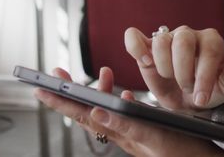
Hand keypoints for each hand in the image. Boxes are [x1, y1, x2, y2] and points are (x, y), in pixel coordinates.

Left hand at [34, 67, 223, 156]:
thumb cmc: (184, 153)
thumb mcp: (153, 138)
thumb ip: (125, 124)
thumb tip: (94, 110)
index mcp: (120, 134)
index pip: (82, 115)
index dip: (60, 102)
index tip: (40, 88)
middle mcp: (122, 133)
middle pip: (87, 111)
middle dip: (70, 92)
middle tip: (56, 73)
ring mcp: (132, 133)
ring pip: (105, 111)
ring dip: (97, 91)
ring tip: (100, 74)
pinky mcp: (145, 131)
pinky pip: (124, 114)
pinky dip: (120, 100)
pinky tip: (125, 94)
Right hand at [125, 26, 223, 109]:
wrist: (186, 100)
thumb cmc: (207, 91)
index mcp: (211, 41)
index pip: (209, 49)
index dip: (205, 75)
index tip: (201, 98)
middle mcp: (189, 35)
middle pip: (183, 40)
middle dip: (184, 70)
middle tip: (186, 87)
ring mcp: (166, 39)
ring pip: (161, 41)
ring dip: (165, 65)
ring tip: (170, 78)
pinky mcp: (146, 47)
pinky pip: (134, 36)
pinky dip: (135, 47)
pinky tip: (145, 62)